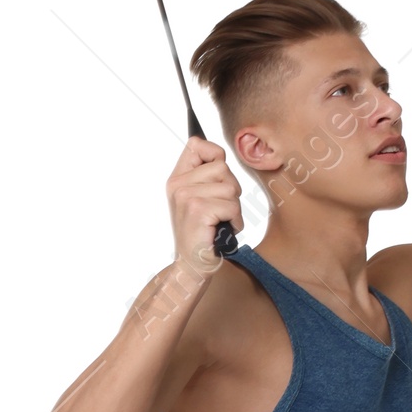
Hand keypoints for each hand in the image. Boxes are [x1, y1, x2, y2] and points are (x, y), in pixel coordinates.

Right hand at [166, 136, 242, 273]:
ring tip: (221, 222)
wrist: (192, 267)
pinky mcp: (197, 211)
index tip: (218, 178)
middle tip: (220, 211)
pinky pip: (232, 205)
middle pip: (222, 167)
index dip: (214, 154)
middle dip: (231, 190)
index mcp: (177, 179)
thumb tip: (221, 154)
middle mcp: (177, 185)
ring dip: (234, 209)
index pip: (196, 144)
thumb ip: (205, 176)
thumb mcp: (198, 200)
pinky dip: (235, 221)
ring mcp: (186, 197)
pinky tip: (223, 231)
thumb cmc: (202, 235)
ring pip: (230, 188)